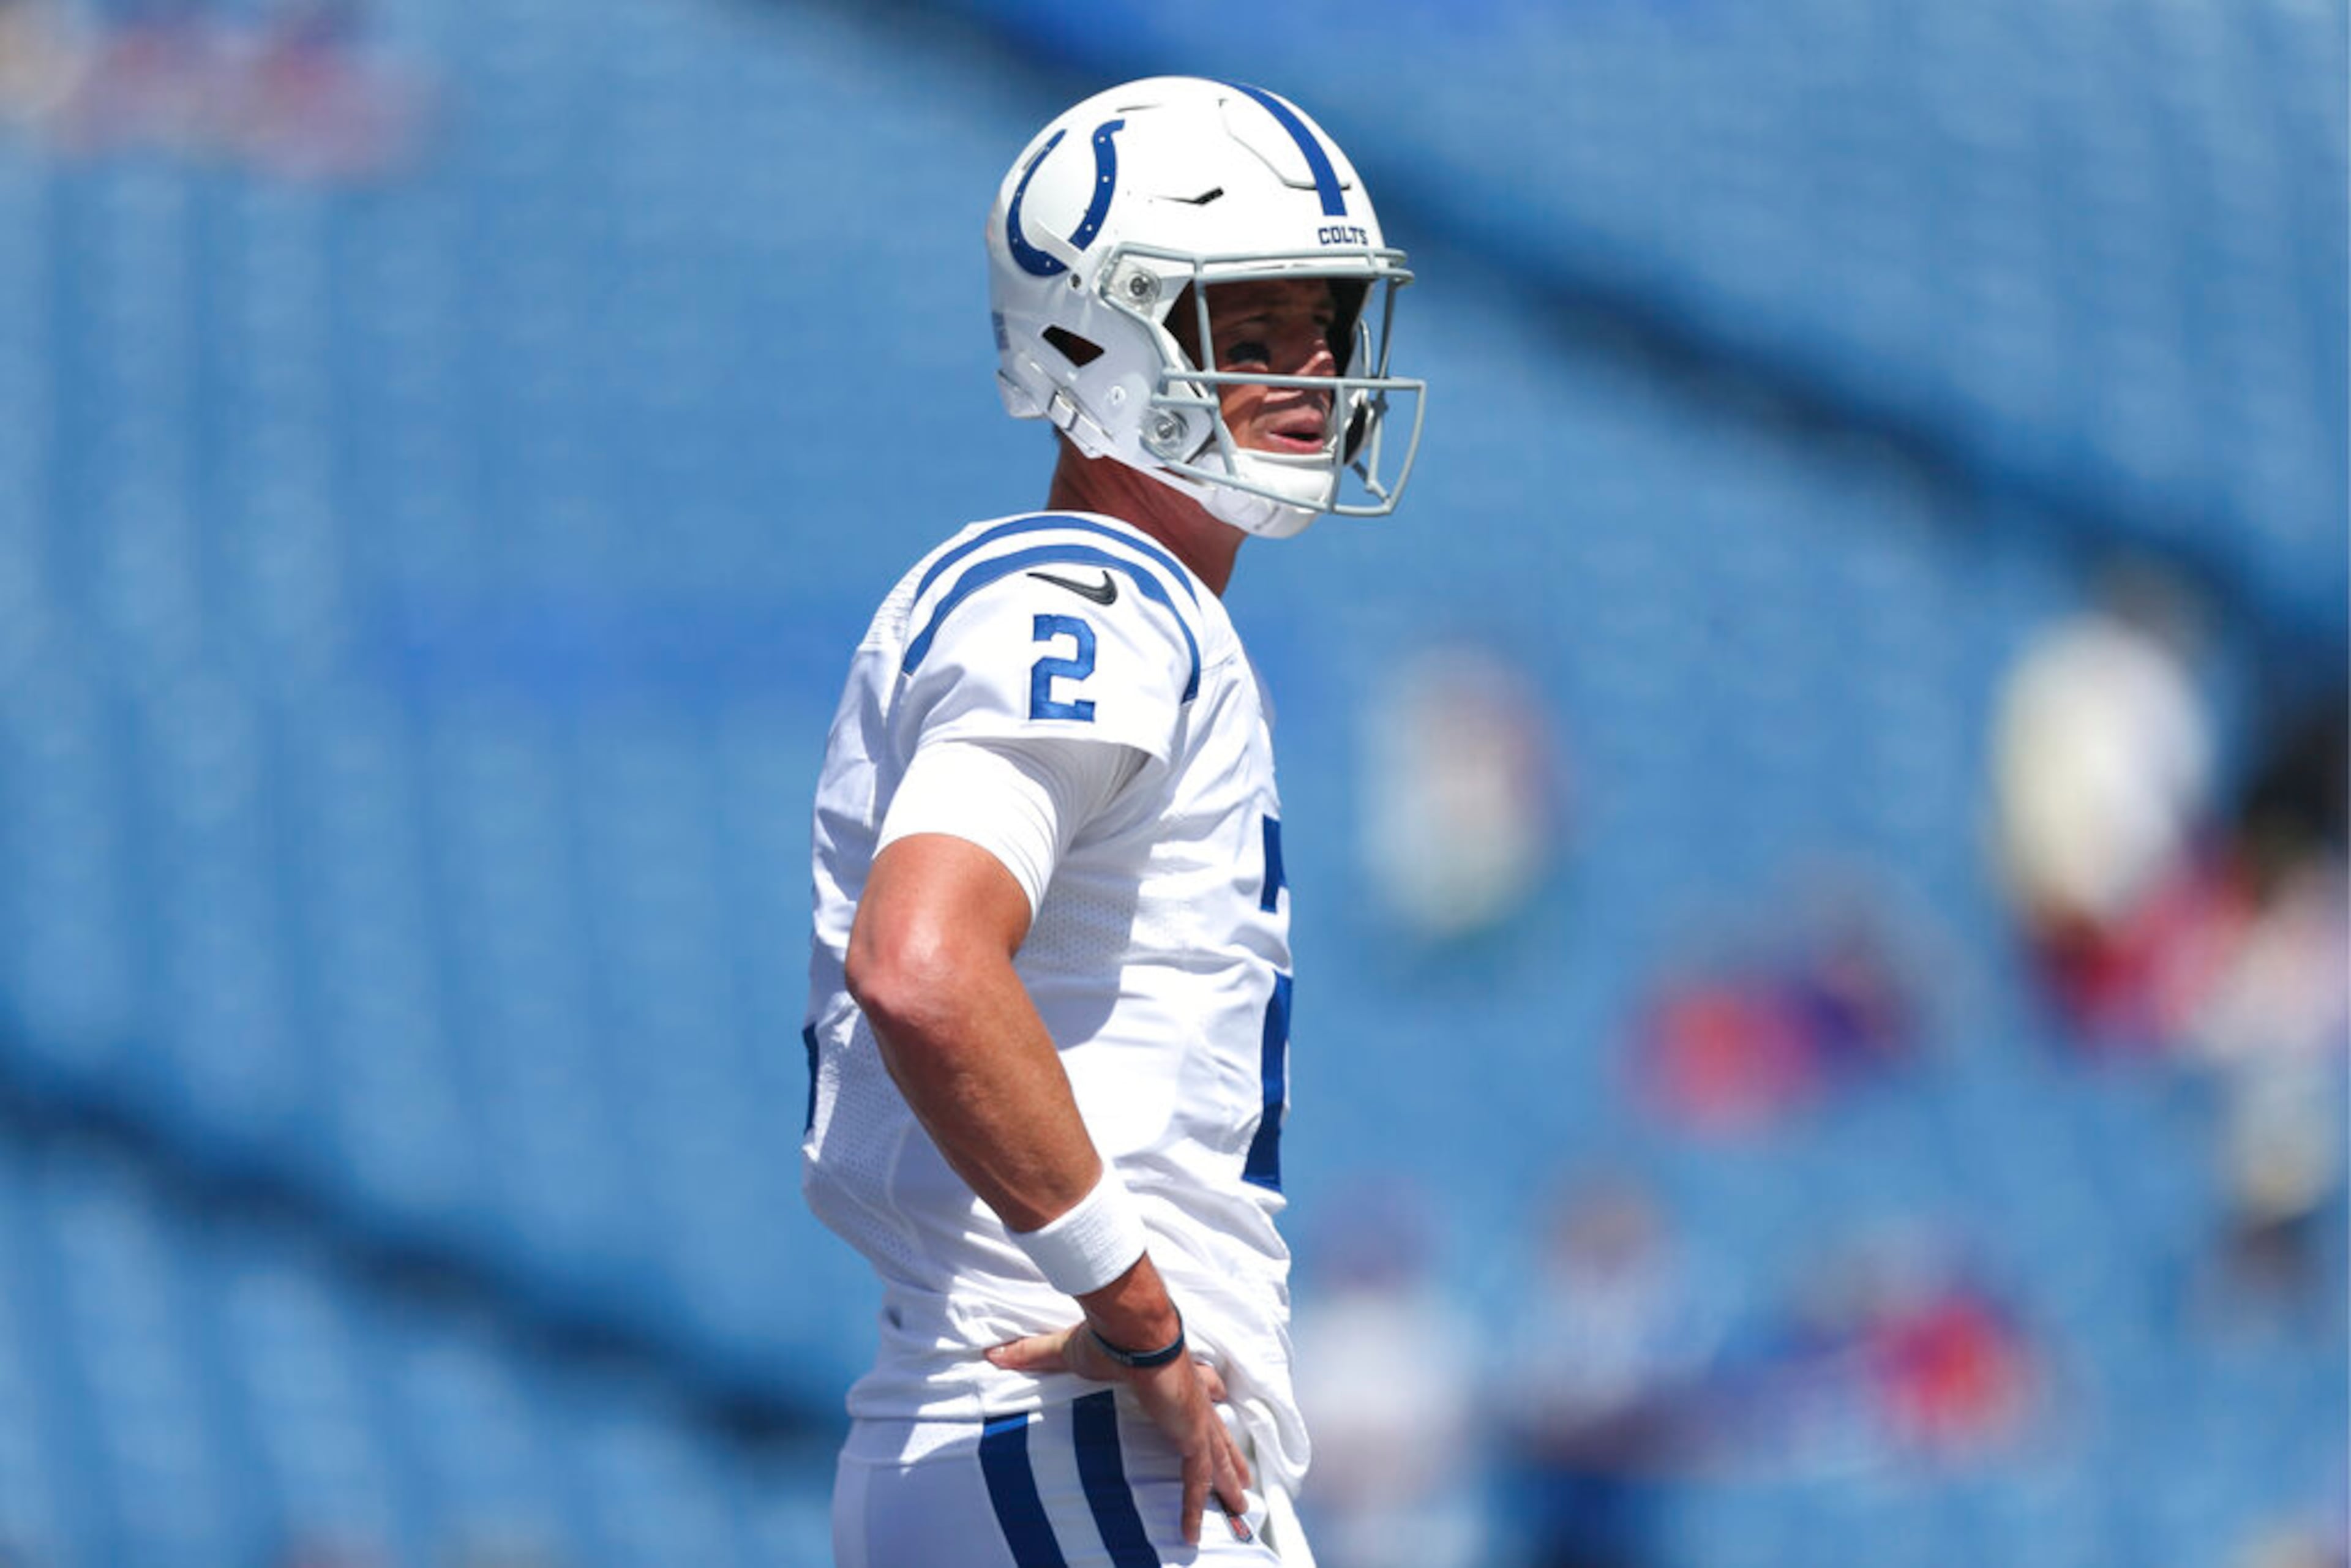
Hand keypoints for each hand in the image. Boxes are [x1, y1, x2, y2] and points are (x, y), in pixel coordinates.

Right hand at [986, 1326, 1253, 1547]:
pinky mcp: (1191, 1434)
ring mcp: (1195, 1418)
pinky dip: (1194, 1504)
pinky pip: (1197, 1478)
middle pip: (1217, 1433)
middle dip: (1229, 1457)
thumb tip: (993, 1355)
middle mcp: (1190, 1398)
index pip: (1195, 1395)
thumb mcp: (1066, 1351)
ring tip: (1240, 1505)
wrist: (1132, 1330)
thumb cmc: (1107, 1337)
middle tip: (1242, 1480)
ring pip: (1217, 1458)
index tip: (1212, 1415)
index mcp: (1171, 1379)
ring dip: (1228, 1481)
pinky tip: (1191, 1532)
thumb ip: (1033, 1356)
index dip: (1204, 1406)